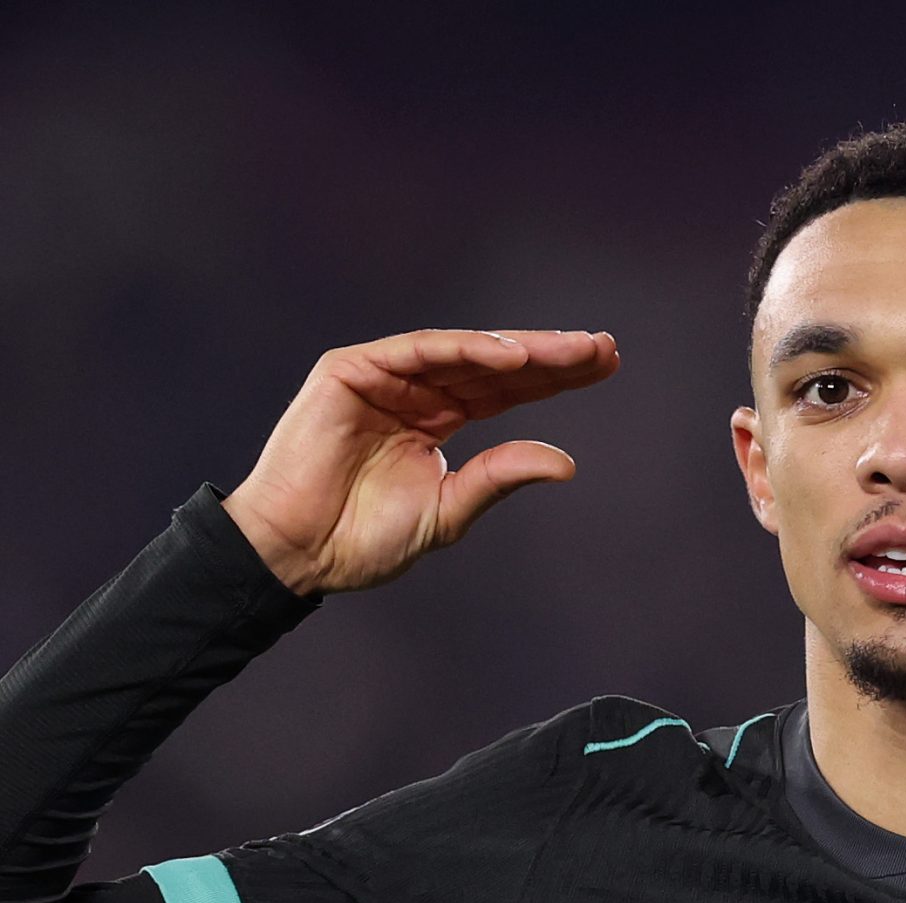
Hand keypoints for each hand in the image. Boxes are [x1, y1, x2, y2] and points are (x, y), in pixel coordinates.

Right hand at [220, 329, 619, 595]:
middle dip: (550, 356)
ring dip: (519, 348)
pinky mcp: (352, 370)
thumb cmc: (362, 540)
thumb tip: (566, 462)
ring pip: (464, 352)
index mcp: (438, 421)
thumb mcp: (447, 510)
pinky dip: (465, 348)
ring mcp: (384, 376)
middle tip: (603, 347)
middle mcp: (416, 392)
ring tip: (569, 351)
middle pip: (495, 366)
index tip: (607, 366)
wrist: (298, 552)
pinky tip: (511, 356)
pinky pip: (419, 351)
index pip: (508, 391)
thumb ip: (499, 478)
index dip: (556, 379)